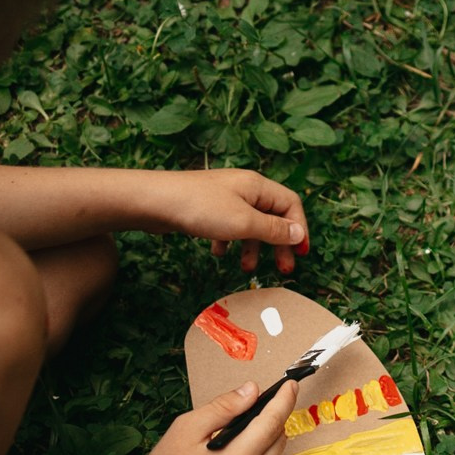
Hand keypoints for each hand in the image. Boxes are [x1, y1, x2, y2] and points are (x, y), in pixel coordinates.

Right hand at [117, 380, 299, 454]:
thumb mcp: (186, 430)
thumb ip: (223, 408)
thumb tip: (251, 391)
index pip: (273, 422)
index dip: (284, 400)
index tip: (291, 386)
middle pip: (278, 442)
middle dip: (270, 422)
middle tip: (252, 415)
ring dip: (265, 447)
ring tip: (239, 444)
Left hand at [144, 168, 309, 274]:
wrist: (153, 201)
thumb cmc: (199, 207)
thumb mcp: (244, 223)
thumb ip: (274, 230)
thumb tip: (298, 233)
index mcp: (257, 187)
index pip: (291, 205)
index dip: (299, 229)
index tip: (300, 253)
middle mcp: (244, 189)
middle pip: (273, 216)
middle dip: (279, 244)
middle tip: (283, 268)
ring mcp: (225, 198)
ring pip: (250, 224)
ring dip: (253, 248)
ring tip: (246, 268)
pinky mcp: (208, 208)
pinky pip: (228, 226)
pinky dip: (229, 241)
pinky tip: (219, 253)